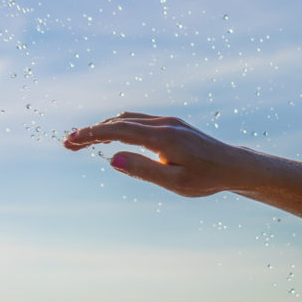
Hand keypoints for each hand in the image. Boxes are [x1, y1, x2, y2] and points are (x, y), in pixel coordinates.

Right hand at [63, 112, 251, 196]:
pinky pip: (139, 121)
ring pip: (128, 119)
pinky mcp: (173, 124)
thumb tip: (112, 159)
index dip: (91, 135)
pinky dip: (120, 127)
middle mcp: (164, 123)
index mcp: (163, 137)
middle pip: (119, 122)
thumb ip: (144, 170)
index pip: (118, 131)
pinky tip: (111, 137)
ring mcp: (169, 121)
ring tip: (83, 141)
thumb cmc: (206, 179)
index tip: (70, 141)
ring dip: (104, 128)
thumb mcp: (175, 182)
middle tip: (68, 144)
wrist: (233, 166)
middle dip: (91, 132)